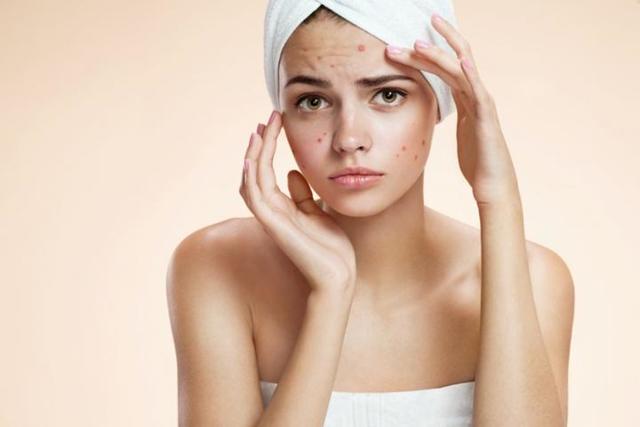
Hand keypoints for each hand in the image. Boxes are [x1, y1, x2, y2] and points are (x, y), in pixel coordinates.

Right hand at [240, 110, 356, 295]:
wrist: (339, 276)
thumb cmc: (331, 248)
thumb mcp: (318, 212)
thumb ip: (302, 194)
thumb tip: (292, 172)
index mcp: (281, 207)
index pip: (266, 170)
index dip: (268, 145)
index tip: (275, 121)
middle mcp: (272, 211)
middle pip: (255, 171)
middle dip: (260, 143)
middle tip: (267, 118)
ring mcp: (271, 218)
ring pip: (251, 181)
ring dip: (254, 155)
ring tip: (260, 131)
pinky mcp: (275, 226)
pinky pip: (256, 198)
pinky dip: (252, 178)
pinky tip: (253, 159)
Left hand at [385, 13, 519, 205]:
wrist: (493, 185)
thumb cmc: (477, 162)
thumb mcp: (459, 132)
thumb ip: (450, 116)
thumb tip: (430, 110)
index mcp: (466, 98)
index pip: (444, 68)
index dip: (423, 55)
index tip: (399, 47)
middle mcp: (476, 95)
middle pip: (452, 61)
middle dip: (429, 46)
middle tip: (403, 37)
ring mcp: (483, 104)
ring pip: (461, 71)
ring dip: (440, 56)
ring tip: (419, 43)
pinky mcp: (487, 119)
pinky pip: (479, 92)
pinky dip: (471, 75)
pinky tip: (460, 61)